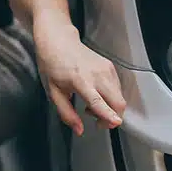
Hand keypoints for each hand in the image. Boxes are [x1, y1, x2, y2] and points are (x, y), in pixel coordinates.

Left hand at [34, 12, 126, 135]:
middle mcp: (97, 74)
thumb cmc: (52, 64)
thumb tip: (79, 129)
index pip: (98, 101)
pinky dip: (110, 98)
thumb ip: (66, 113)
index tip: (116, 123)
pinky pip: (117, 89)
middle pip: (117, 101)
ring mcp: (106, 69)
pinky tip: (95, 95)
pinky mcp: (110, 66)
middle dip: (112, 118)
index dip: (108, 114)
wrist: (58, 41)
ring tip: (90, 105)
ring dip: (110, 108)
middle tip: (96, 121)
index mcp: (80, 80)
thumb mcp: (53, 92)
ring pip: (119, 97)